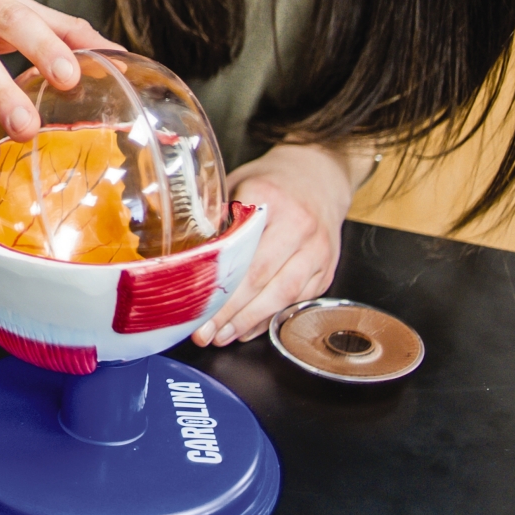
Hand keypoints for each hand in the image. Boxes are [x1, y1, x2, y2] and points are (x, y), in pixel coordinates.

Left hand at [192, 143, 355, 346]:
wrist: (319, 177)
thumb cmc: (270, 183)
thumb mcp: (237, 185)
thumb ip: (216, 216)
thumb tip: (188, 256)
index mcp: (270, 200)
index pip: (242, 250)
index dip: (219, 284)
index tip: (195, 306)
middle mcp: (300, 227)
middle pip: (262, 278)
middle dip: (230, 312)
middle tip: (203, 333)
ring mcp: (318, 251)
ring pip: (283, 295)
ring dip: (250, 321)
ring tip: (222, 337)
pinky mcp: (327, 270)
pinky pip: (297, 301)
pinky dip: (270, 318)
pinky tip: (247, 328)